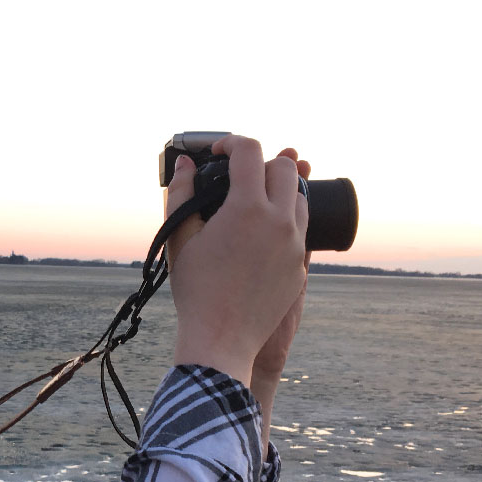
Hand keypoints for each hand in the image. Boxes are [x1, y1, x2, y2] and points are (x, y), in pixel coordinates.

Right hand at [166, 136, 308, 384]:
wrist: (220, 340)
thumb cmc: (195, 291)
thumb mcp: (180, 239)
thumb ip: (180, 194)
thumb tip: (185, 164)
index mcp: (247, 209)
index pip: (249, 150)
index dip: (231, 142)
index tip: (219, 152)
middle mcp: (280, 221)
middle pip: (285, 167)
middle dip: (262, 162)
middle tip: (239, 176)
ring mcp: (296, 245)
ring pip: (300, 197)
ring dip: (279, 190)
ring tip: (253, 204)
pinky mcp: (301, 267)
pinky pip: (300, 230)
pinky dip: (284, 221)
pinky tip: (261, 235)